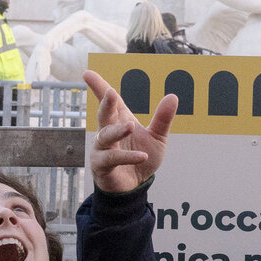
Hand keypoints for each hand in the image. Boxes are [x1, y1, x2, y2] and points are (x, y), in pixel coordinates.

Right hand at [84, 70, 176, 193]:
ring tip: (131, 126)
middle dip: (106, 103)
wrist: (134, 186)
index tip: (87, 73)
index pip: (108, 101)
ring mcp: (102, 148)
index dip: (98, 87)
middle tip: (111, 93)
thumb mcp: (157, 138)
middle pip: (104, 114)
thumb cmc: (141, 157)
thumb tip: (172, 96)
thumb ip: (163, 119)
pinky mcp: (102, 166)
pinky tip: (142, 156)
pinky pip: (113, 158)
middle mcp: (107, 132)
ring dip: (117, 130)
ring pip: (106, 136)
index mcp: (119, 120)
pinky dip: (127, 156)